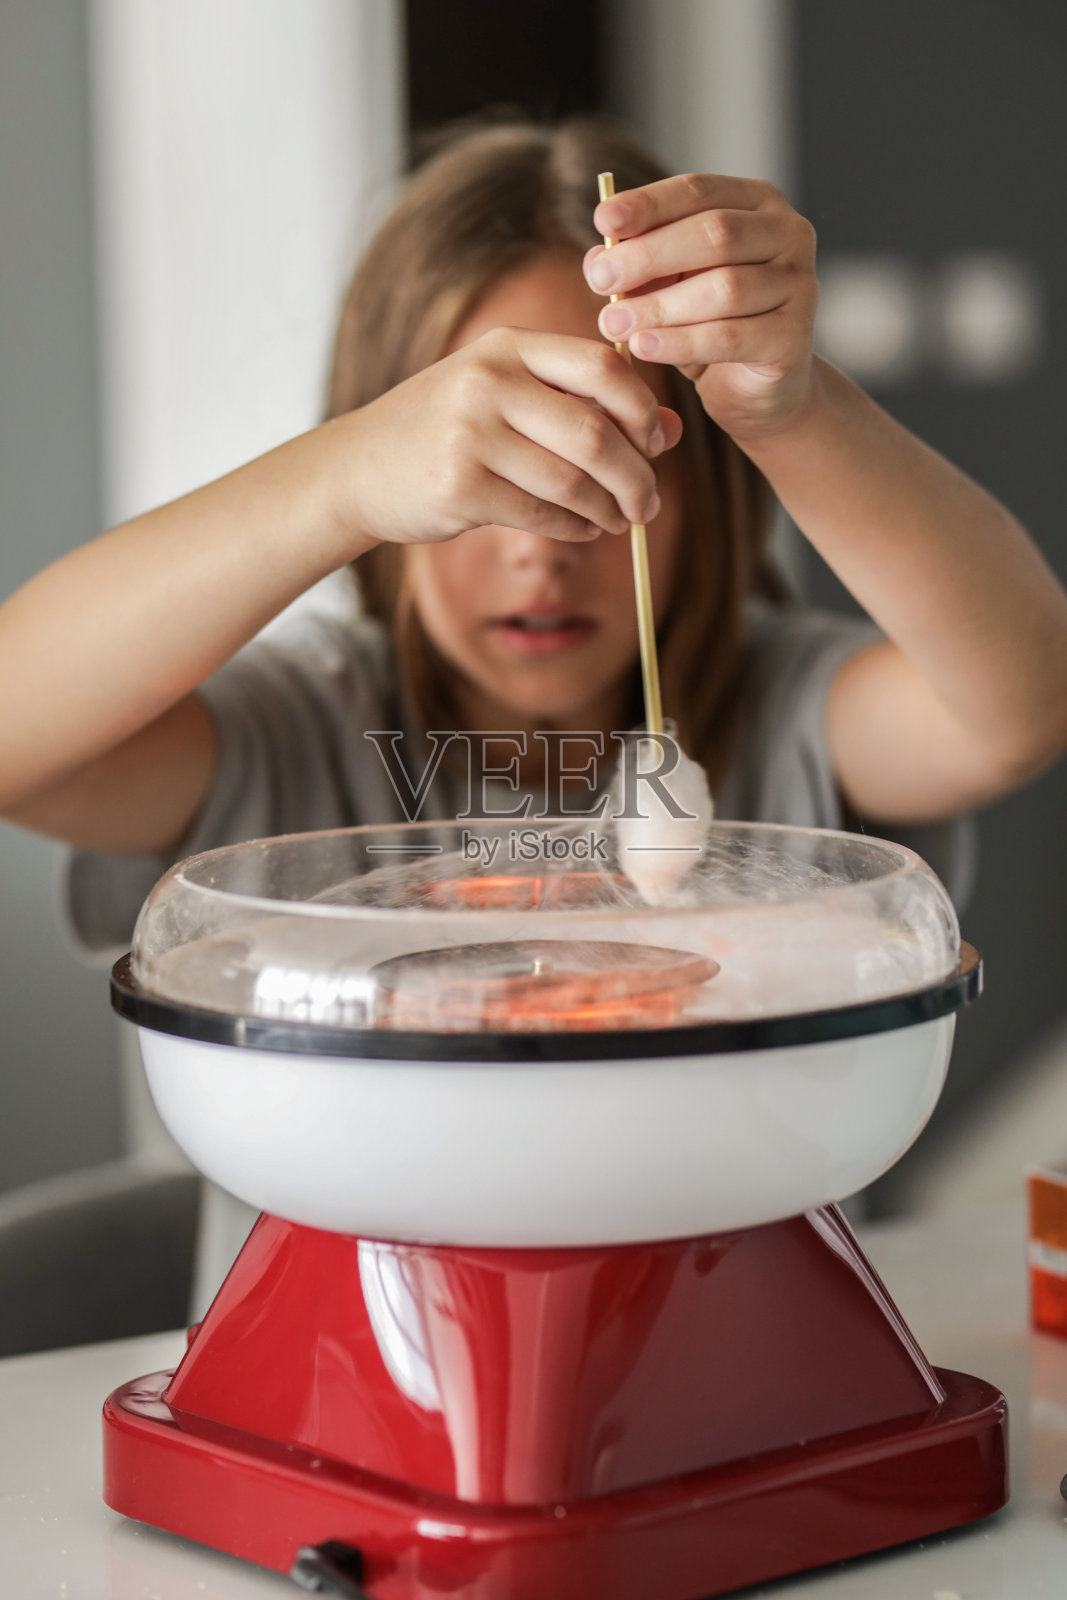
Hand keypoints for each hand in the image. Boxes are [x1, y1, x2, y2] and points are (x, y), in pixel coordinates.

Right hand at [338, 326, 681, 549]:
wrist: (357, 468)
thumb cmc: (444, 430)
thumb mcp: (508, 399)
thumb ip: (585, 405)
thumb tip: (671, 431)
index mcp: (507, 348)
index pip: (601, 367)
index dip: (642, 408)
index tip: (656, 443)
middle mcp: (487, 382)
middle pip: (595, 431)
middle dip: (636, 475)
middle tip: (650, 503)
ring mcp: (470, 435)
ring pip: (572, 480)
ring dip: (609, 509)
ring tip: (621, 521)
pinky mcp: (459, 487)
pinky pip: (541, 514)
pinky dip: (575, 527)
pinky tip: (585, 529)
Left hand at [586, 174, 817, 444]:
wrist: (759, 388)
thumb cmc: (713, 323)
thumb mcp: (672, 285)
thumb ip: (641, 265)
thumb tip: (596, 258)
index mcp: (757, 203)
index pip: (699, 191)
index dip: (649, 204)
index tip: (602, 220)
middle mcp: (788, 234)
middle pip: (714, 234)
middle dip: (649, 256)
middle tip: (600, 279)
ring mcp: (799, 285)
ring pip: (723, 288)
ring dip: (659, 305)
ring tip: (613, 322)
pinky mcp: (793, 337)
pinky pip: (729, 337)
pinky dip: (679, 342)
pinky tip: (642, 347)